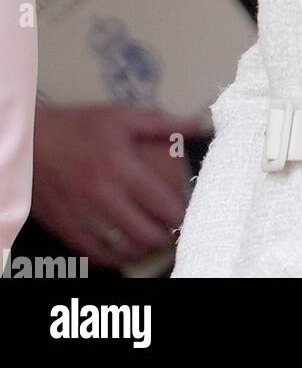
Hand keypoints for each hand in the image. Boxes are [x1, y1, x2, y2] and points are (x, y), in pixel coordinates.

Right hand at [31, 103, 206, 267]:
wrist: (32, 145)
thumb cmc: (80, 127)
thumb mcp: (121, 117)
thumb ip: (161, 123)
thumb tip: (196, 125)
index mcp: (120, 169)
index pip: (160, 203)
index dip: (180, 214)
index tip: (188, 213)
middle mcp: (103, 197)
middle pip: (144, 232)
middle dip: (166, 237)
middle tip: (175, 232)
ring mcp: (84, 217)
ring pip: (122, 249)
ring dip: (144, 250)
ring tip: (155, 242)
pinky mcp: (67, 229)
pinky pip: (97, 255)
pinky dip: (116, 258)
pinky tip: (126, 250)